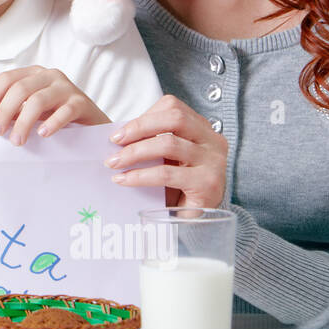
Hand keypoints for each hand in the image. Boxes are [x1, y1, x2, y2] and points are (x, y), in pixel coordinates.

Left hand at [0, 66, 110, 144]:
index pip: (7, 78)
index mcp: (34, 74)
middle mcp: (50, 76)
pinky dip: (51, 123)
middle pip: (20, 89)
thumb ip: (16, 111)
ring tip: (17, 140)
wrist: (92, 124)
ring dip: (23, 122)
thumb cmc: (57, 116)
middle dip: (5, 111)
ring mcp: (67, 88)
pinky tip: (43, 134)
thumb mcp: (33, 111)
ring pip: (38, 100)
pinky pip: (64, 111)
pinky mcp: (82, 102)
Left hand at [104, 95, 226, 208]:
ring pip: (169, 144)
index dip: (143, 118)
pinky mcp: (208, 183)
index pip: (173, 107)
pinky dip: (140, 175)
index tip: (119, 133)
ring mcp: (214, 161)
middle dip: (139, 128)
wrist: (196, 221)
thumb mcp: (166, 158)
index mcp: (202, 129)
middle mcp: (213, 140)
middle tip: (114, 142)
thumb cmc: (177, 187)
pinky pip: (167, 173)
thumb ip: (151, 142)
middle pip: (174, 118)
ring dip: (135, 152)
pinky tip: (124, 180)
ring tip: (114, 163)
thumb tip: (116, 135)